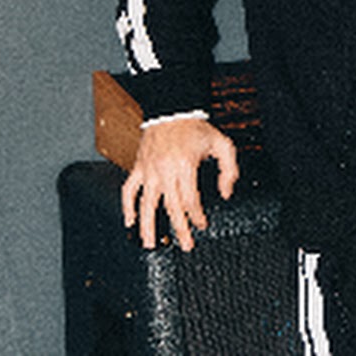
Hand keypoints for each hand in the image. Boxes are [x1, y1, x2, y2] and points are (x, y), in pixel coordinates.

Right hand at [121, 117, 238, 251]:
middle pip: (171, 207)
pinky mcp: (138, 167)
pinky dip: (127, 207)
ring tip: (150, 245)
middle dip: (179, 229)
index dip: (197, 216)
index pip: (190, 200)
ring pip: (146, 204)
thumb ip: (229, 169)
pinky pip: (128, 190)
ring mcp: (149, 170)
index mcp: (186, 165)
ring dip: (148, 227)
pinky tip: (129, 221)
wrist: (173, 110)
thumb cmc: (197, 128)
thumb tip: (226, 193)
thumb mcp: (222, 144)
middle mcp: (165, 170)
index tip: (202, 225)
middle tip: (186, 245)